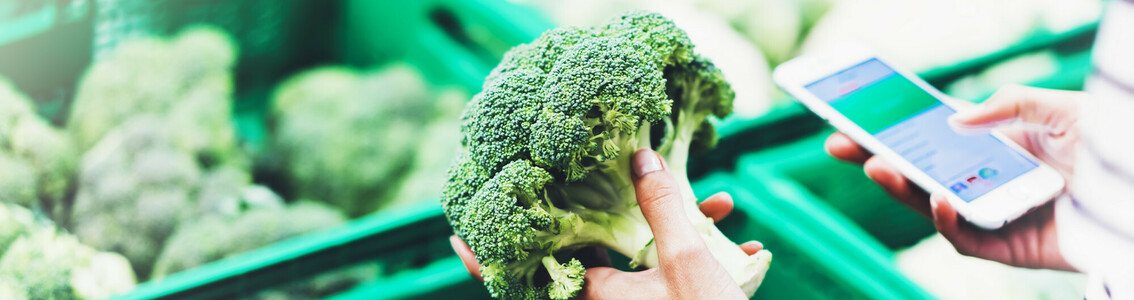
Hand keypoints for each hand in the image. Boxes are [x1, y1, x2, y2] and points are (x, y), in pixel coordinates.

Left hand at [451, 149, 763, 298]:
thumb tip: (641, 157)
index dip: (488, 258)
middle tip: (631, 177)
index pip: (529, 270)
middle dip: (630, 208)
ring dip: (683, 227)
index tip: (457, 238)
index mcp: (598, 293)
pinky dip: (701, 256)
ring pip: (646, 257)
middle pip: (598, 248)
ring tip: (723, 206)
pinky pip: (672, 276)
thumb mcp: (686, 260)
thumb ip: (662, 205)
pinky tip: (744, 248)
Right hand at [824, 85, 1085, 270]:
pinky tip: (941, 198)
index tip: (854, 117)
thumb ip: (1008, 105)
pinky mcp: (1006, 247)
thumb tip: (956, 118)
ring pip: (931, 206)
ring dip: (899, 189)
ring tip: (875, 167)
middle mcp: (984, 182)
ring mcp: (992, 215)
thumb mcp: (1060, 109)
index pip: (929, 139)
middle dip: (875, 158)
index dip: (892, 130)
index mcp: (991, 148)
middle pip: (918, 173)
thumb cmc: (1109, 149)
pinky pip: (964, 239)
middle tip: (838, 144)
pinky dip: (947, 221)